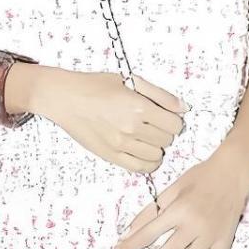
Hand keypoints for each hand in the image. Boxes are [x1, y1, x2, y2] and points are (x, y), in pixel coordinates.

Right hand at [25, 66, 185, 171]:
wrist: (65, 98)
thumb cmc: (96, 85)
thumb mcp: (131, 81)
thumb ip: (161, 95)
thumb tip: (183, 108)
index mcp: (140, 107)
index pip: (175, 124)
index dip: (174, 120)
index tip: (166, 116)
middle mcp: (132, 128)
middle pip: (167, 140)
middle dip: (165, 132)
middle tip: (153, 124)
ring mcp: (121, 144)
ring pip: (156, 155)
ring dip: (156, 147)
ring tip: (146, 136)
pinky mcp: (110, 155)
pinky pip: (140, 168)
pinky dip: (148, 162)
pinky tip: (144, 152)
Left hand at [112, 145, 248, 248]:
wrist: (234, 171)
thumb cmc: (201, 176)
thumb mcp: (173, 187)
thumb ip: (152, 209)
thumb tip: (130, 231)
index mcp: (179, 209)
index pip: (148, 233)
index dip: (130, 246)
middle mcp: (195, 225)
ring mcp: (211, 235)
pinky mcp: (225, 240)